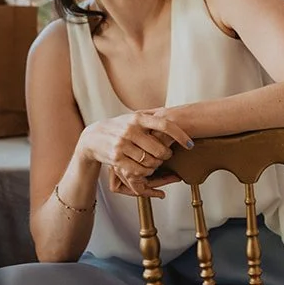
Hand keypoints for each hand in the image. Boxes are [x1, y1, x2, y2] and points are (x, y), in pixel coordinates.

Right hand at [77, 109, 192, 198]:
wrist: (93, 137)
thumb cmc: (119, 126)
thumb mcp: (133, 117)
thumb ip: (152, 115)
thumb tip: (174, 112)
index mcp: (138, 118)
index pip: (165, 125)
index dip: (180, 135)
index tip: (190, 144)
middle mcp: (130, 130)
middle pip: (159, 149)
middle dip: (166, 155)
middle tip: (167, 155)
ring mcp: (122, 145)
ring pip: (149, 161)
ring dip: (156, 165)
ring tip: (156, 162)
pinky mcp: (116, 159)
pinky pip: (138, 170)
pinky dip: (145, 172)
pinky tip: (145, 169)